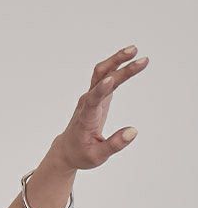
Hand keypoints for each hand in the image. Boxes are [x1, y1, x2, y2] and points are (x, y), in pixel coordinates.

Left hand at [53, 44, 148, 171]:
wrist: (67, 149)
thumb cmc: (81, 154)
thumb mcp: (97, 156)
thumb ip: (114, 145)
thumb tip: (133, 131)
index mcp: (86, 118)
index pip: (93, 100)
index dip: (101, 90)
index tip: (111, 80)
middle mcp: (87, 103)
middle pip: (100, 79)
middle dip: (119, 68)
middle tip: (140, 59)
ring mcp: (91, 97)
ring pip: (101, 73)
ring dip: (116, 60)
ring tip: (134, 50)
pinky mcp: (97, 95)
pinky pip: (105, 76)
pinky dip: (116, 65)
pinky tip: (130, 58)